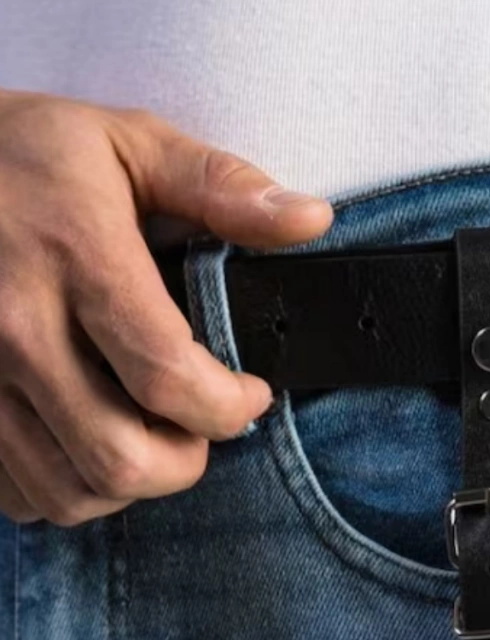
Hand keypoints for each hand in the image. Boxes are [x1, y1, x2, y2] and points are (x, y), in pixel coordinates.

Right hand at [0, 88, 333, 525]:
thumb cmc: (26, 157)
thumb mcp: (126, 143)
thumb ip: (221, 186)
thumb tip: (310, 219)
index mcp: (74, 254)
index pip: (168, 376)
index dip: (228, 408)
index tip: (249, 396)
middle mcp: (14, 322)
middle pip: (119, 458)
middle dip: (182, 463)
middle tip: (198, 430)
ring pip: (68, 494)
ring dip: (127, 485)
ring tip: (146, 438)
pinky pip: (19, 496)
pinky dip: (64, 489)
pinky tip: (84, 444)